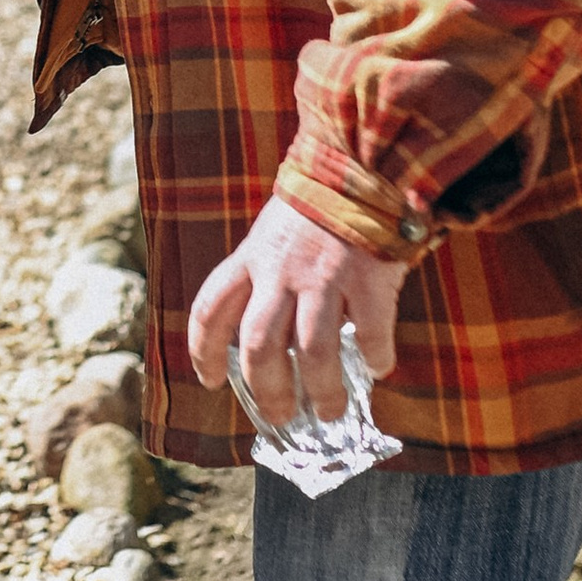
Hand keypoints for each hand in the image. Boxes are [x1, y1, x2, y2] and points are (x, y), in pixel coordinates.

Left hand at [187, 191, 404, 429]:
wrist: (361, 164)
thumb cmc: (315, 207)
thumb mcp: (270, 233)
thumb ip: (262, 276)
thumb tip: (264, 340)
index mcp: (251, 257)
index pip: (211, 309)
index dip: (203, 352)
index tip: (210, 382)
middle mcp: (281, 270)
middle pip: (259, 345)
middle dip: (268, 391)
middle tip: (280, 416)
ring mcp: (325, 275)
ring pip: (312, 351)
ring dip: (321, 390)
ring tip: (328, 411)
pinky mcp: (368, 277)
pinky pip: (369, 332)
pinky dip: (374, 357)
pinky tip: (377, 367)